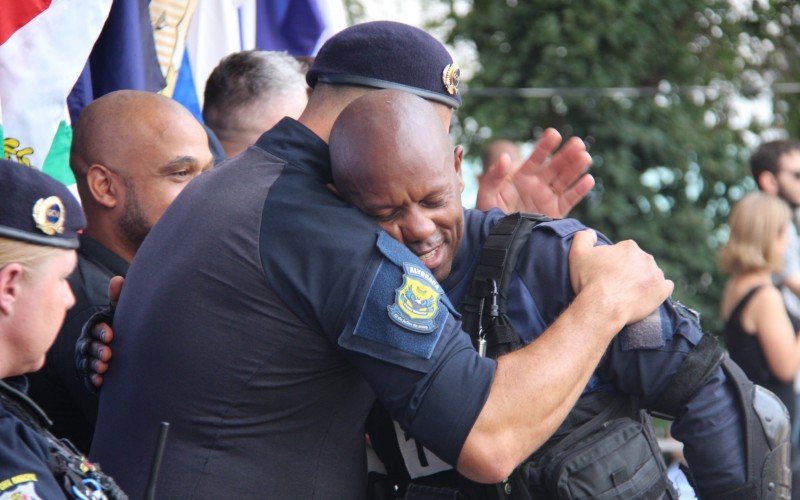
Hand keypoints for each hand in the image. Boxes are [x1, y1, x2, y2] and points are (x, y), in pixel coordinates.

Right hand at [75, 276, 123, 391]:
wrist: (121, 350)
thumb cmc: (118, 327)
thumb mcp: (118, 313)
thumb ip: (118, 298)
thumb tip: (119, 279)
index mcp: (97, 328)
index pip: (96, 328)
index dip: (102, 331)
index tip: (111, 335)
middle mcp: (89, 343)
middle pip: (90, 346)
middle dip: (98, 350)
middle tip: (109, 354)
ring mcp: (88, 358)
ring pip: (88, 362)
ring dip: (95, 365)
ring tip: (105, 368)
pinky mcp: (91, 372)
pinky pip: (89, 376)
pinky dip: (94, 378)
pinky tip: (100, 381)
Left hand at [475, 128, 593, 217]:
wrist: (499, 239)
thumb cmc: (489, 215)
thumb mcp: (487, 194)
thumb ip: (494, 176)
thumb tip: (504, 158)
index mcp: (521, 176)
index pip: (535, 158)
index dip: (545, 146)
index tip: (554, 134)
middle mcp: (538, 184)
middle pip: (555, 166)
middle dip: (567, 154)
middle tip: (578, 143)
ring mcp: (548, 197)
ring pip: (565, 179)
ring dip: (576, 167)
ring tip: (585, 157)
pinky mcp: (556, 212)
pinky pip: (570, 199)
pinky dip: (579, 190)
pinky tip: (588, 180)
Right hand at [568, 230, 672, 325]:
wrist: (602, 306)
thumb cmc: (589, 280)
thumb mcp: (577, 253)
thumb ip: (583, 237)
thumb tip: (592, 234)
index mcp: (628, 247)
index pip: (624, 252)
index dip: (615, 262)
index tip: (607, 273)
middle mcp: (645, 256)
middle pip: (639, 262)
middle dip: (630, 271)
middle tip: (617, 284)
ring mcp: (656, 274)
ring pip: (652, 274)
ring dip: (644, 280)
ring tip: (630, 293)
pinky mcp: (662, 290)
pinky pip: (666, 287)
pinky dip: (659, 290)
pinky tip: (649, 296)